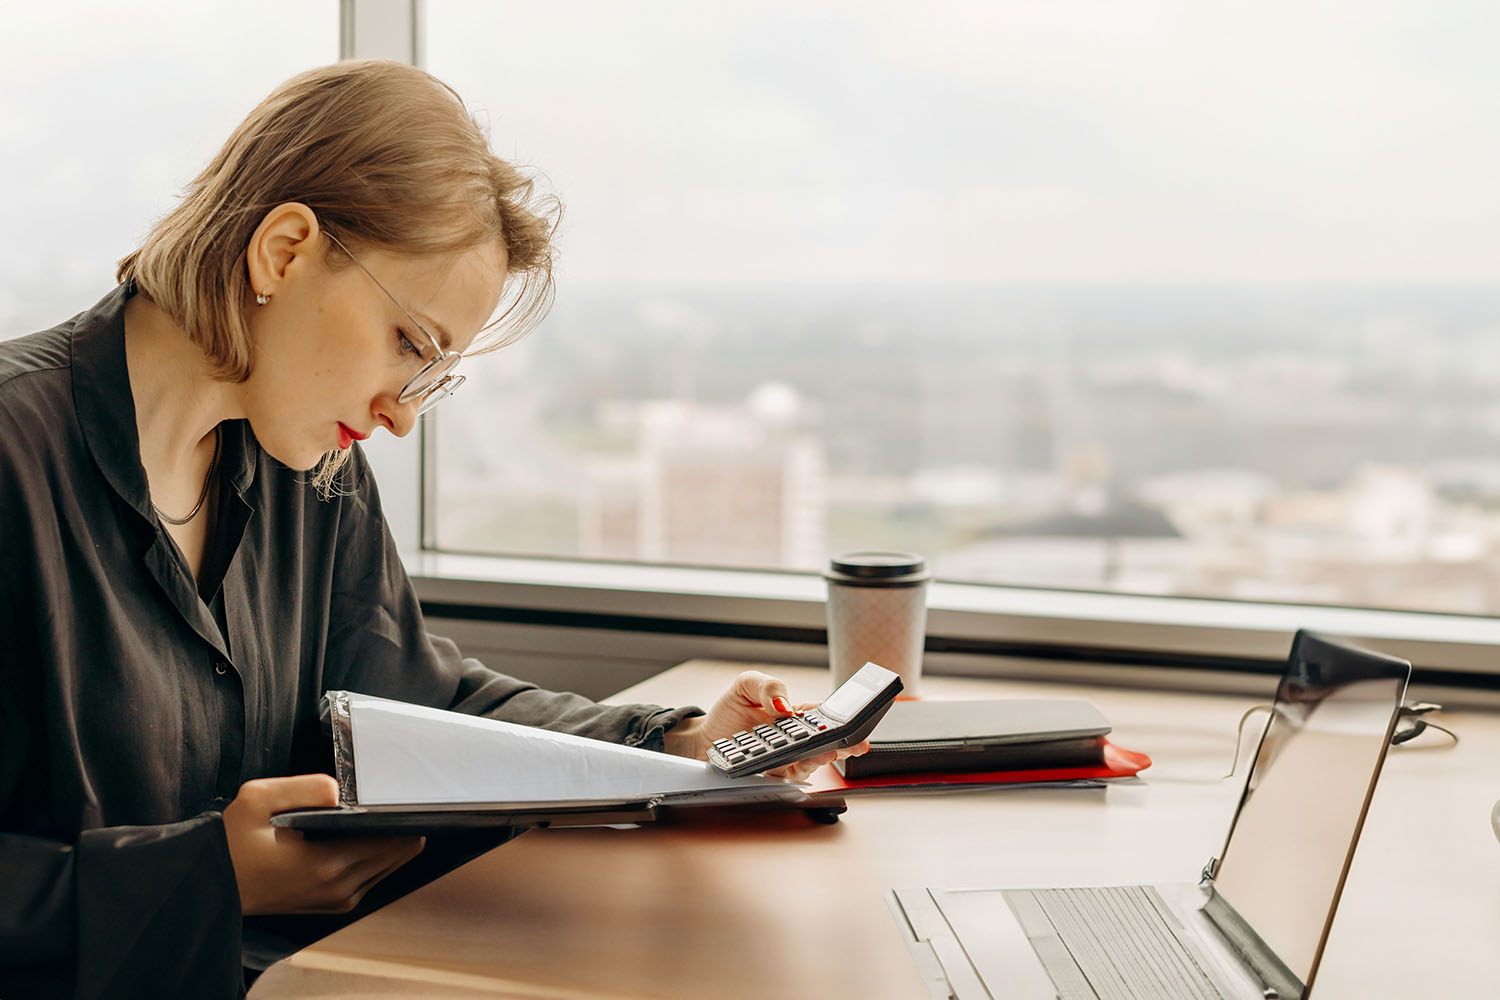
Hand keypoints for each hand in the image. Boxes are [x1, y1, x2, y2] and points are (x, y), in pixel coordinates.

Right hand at [221, 774, 425, 914]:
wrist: (211, 886)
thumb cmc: (231, 843)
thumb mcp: (258, 799)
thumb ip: (305, 788)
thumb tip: (340, 792)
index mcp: (325, 865)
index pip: (391, 841)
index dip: (408, 818)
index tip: (419, 796)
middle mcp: (338, 888)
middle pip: (396, 855)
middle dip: (406, 828)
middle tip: (415, 798)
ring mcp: (336, 900)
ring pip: (387, 868)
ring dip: (395, 843)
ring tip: (402, 812)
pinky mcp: (332, 903)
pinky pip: (372, 877)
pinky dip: (380, 856)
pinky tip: (380, 834)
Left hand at [666, 670, 871, 781]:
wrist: (705, 737)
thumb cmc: (730, 711)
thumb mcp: (747, 685)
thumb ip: (768, 686)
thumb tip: (785, 705)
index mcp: (795, 715)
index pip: (823, 715)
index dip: (842, 717)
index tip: (854, 718)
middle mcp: (795, 739)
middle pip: (826, 742)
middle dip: (844, 743)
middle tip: (853, 743)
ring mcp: (786, 759)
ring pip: (812, 761)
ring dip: (822, 757)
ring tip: (828, 751)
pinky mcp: (773, 776)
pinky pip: (789, 776)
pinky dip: (797, 770)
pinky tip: (801, 762)